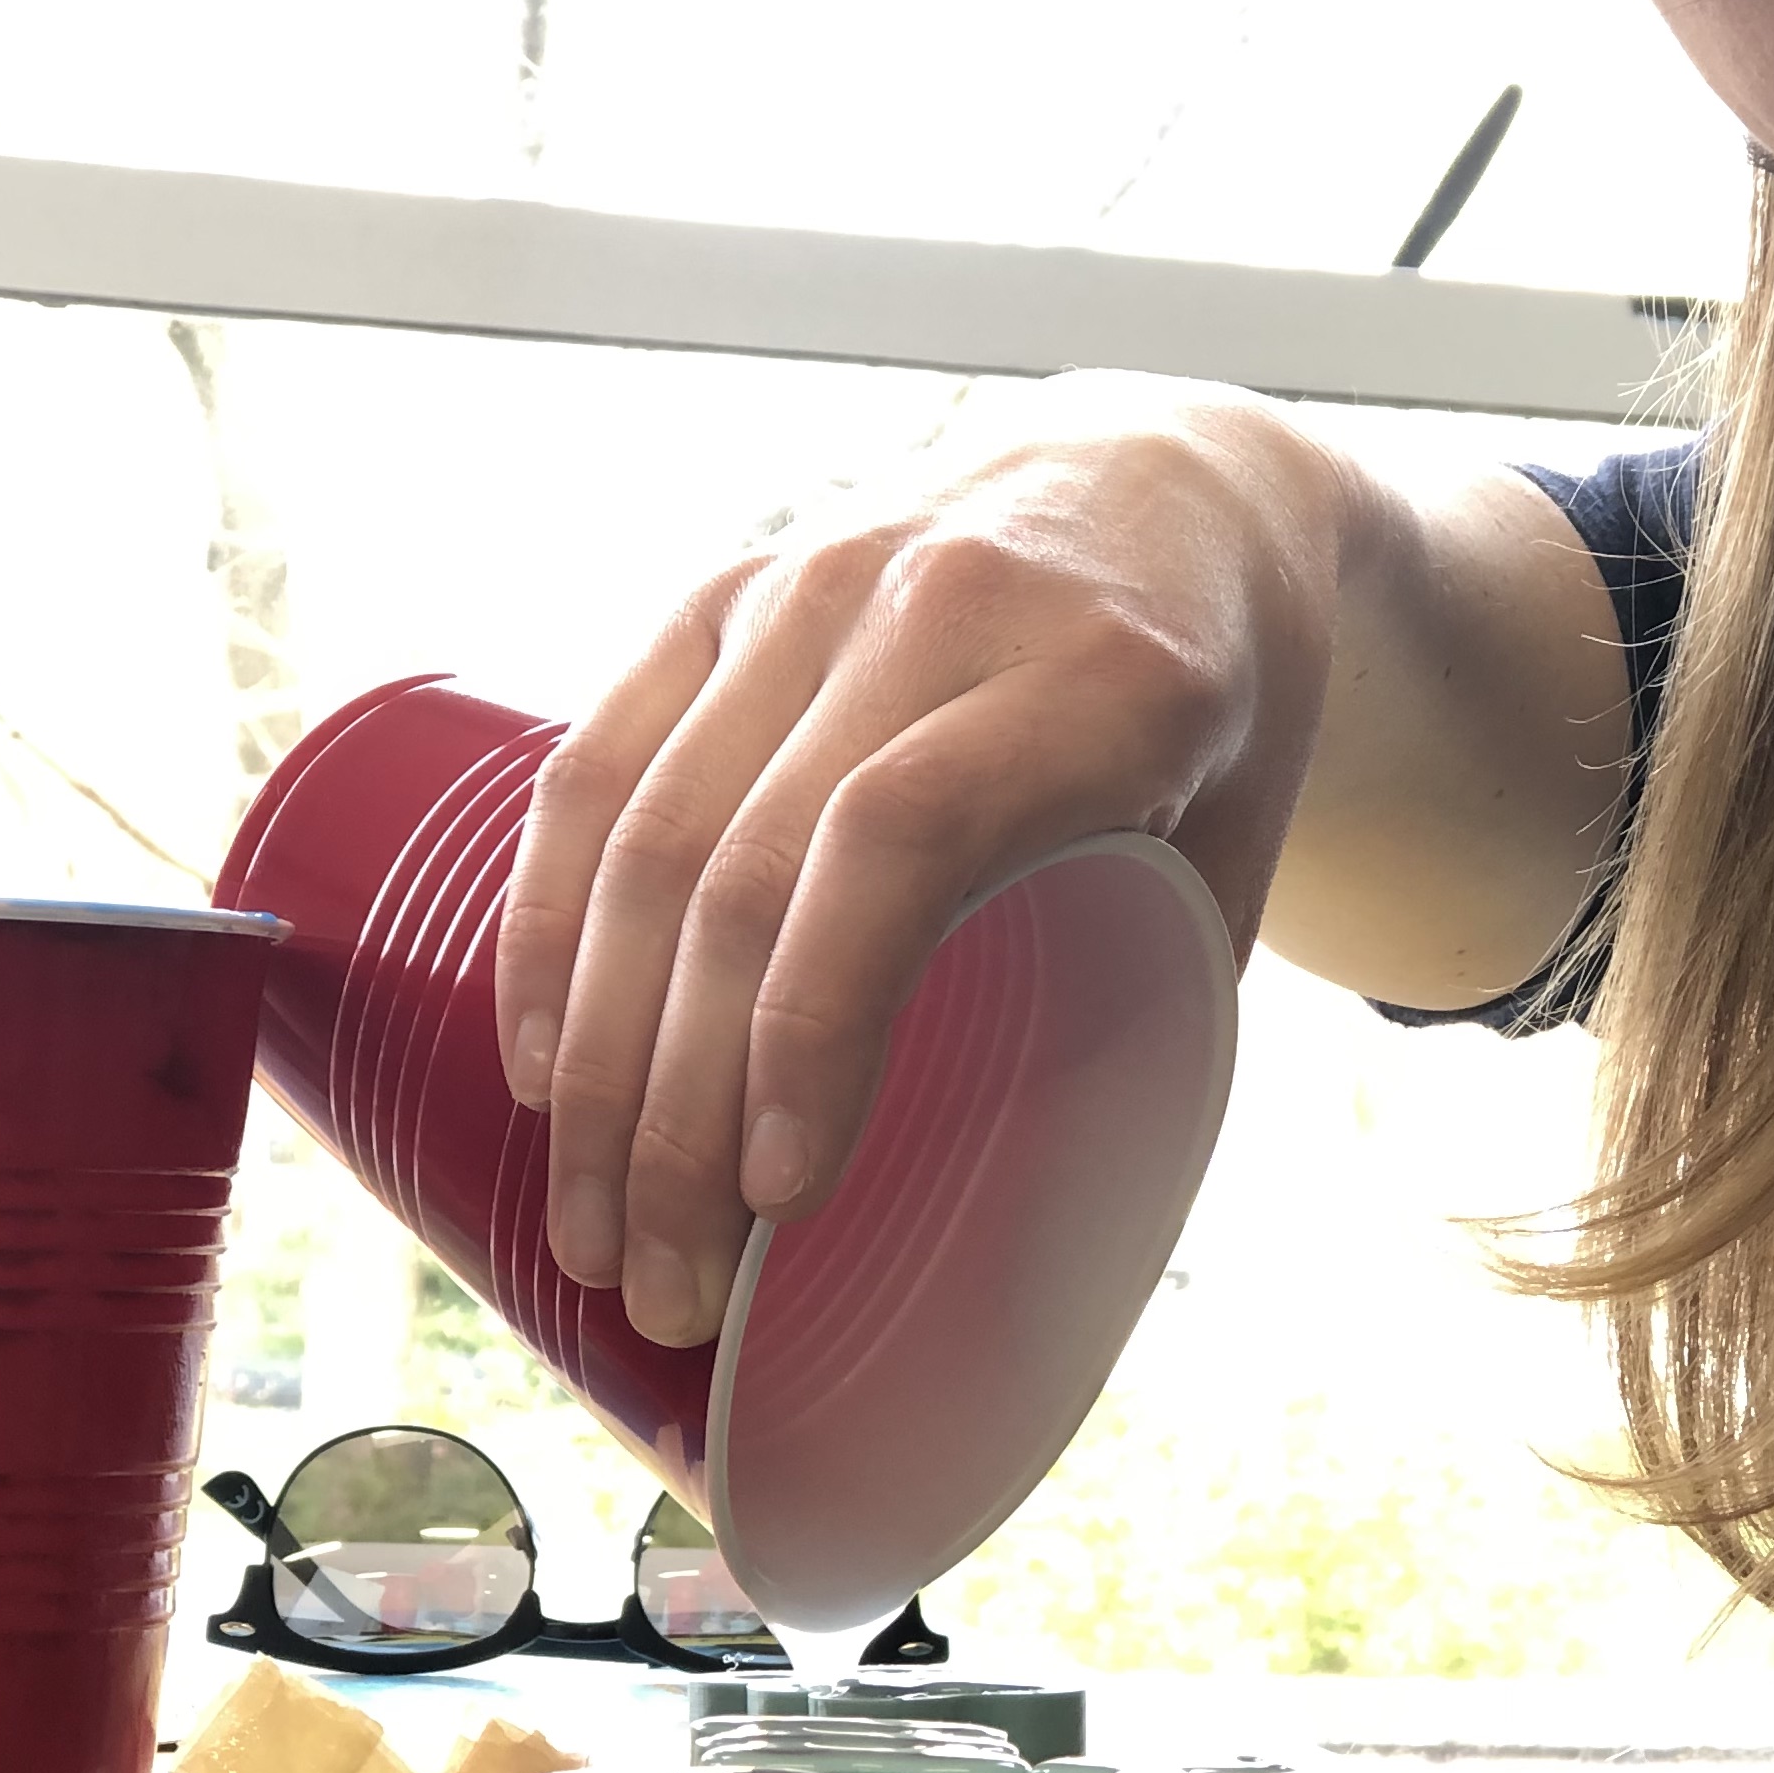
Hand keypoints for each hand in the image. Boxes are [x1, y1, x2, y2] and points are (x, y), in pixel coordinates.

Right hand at [495, 377, 1347, 1348]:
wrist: (1178, 488)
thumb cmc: (1218, 717)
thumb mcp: (1236, 849)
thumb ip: (1149, 1009)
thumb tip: (1042, 1253)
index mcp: (1093, 677)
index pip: (901, 843)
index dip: (815, 1020)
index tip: (780, 1194)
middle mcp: (932, 608)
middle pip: (746, 870)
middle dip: (680, 1110)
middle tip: (665, 1284)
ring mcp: (807, 587)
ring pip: (647, 832)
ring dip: (597, 1056)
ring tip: (592, 1223)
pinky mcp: (722, 592)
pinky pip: (596, 764)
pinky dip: (552, 925)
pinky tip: (537, 1061)